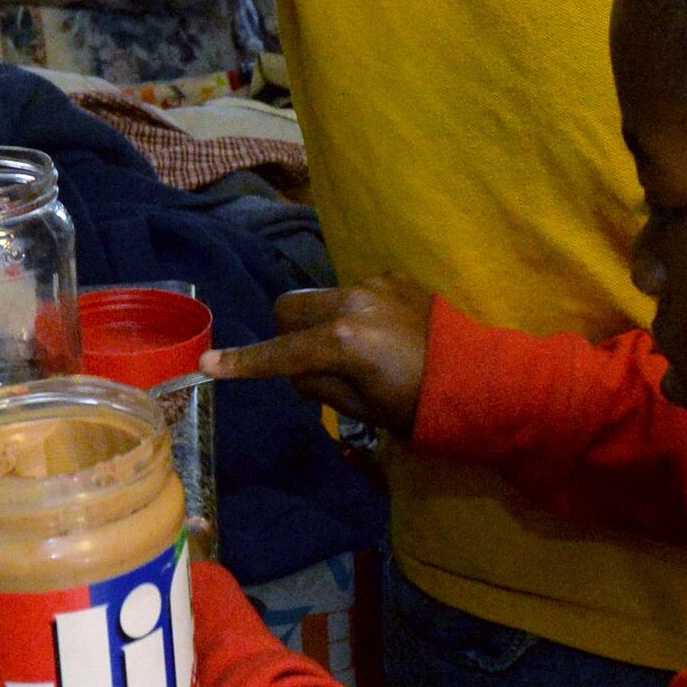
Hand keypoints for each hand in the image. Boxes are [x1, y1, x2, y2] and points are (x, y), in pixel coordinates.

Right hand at [205, 274, 433, 435]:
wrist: (478, 380)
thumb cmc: (416, 407)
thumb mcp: (360, 408)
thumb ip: (317, 383)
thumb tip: (296, 368)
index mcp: (343, 342)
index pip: (280, 354)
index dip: (244, 363)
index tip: (208, 365)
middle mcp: (353, 302)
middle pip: (290, 306)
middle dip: (287, 332)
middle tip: (308, 360)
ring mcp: (375, 284)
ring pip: (323, 297)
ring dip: (324, 321)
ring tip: (358, 350)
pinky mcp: (396, 277)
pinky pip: (358, 292)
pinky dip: (356, 312)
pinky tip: (384, 334)